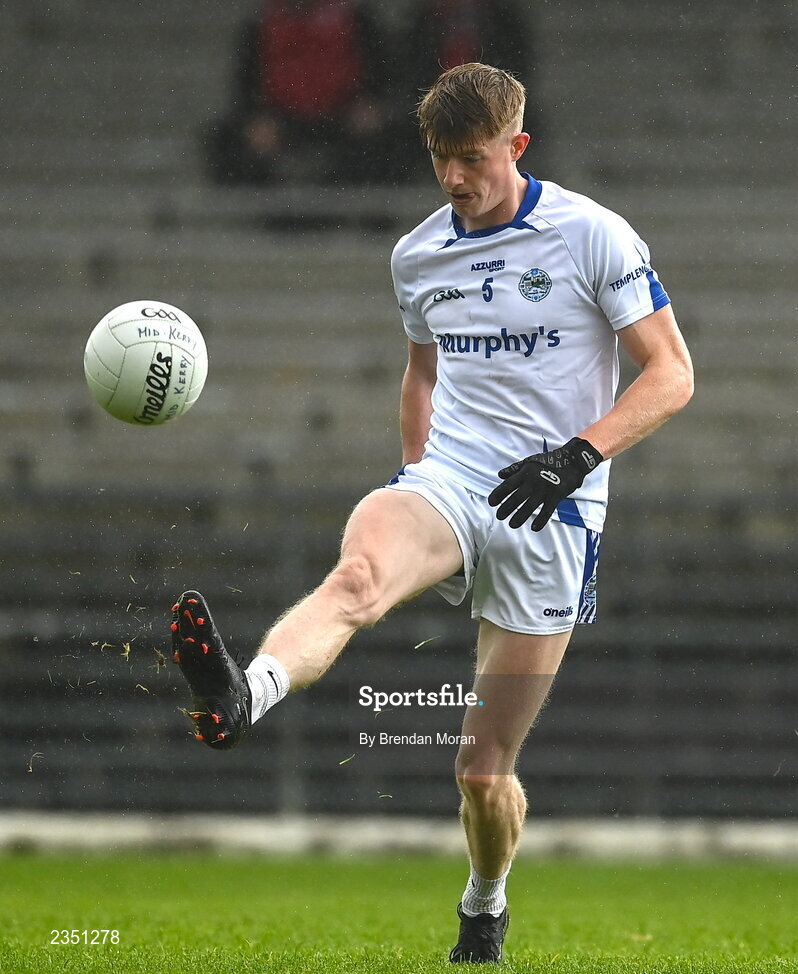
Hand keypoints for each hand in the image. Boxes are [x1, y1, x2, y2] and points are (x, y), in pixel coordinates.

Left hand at [488, 437, 603, 530]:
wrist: (573, 460)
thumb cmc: (549, 461)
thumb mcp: (530, 461)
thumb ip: (514, 469)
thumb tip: (500, 475)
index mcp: (526, 472)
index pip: (508, 485)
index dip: (499, 494)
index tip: (491, 502)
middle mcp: (533, 482)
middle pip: (516, 497)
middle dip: (506, 508)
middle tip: (499, 516)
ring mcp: (545, 490)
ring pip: (529, 506)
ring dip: (520, 516)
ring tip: (511, 524)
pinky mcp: (556, 496)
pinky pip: (547, 511)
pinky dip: (541, 520)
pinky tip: (534, 528)